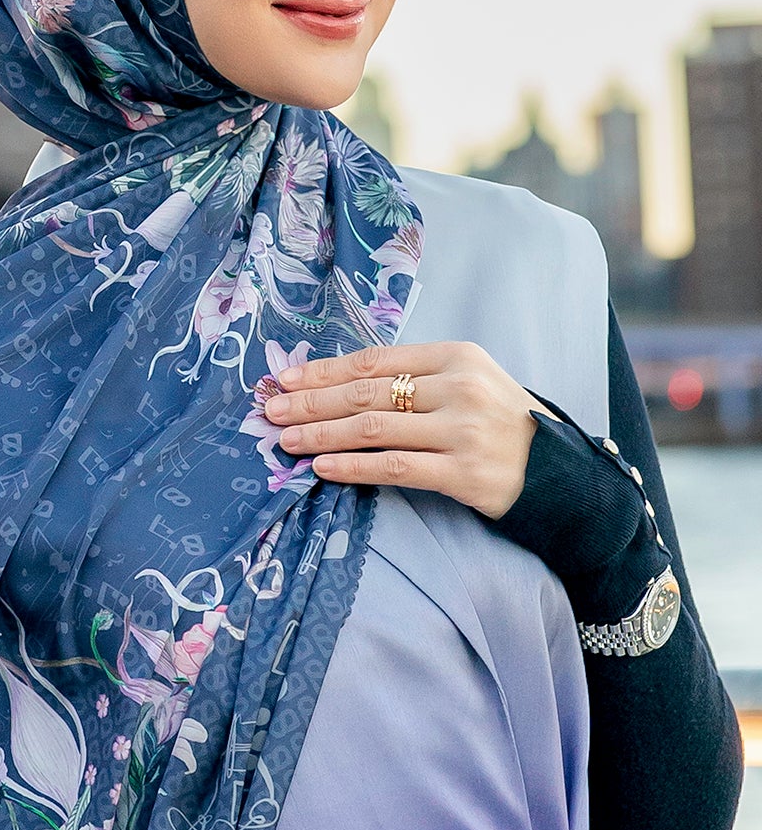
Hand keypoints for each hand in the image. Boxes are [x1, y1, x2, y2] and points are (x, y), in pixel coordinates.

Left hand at [262, 340, 560, 519]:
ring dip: (320, 433)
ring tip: (284, 439)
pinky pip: (394, 468)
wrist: (559, 473)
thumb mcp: (467, 382)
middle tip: (270, 409)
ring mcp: (463, 431)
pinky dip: (352, 466)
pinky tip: (321, 467)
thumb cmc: (501, 423)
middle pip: (367, 393)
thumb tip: (338, 383)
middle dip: (311, 401)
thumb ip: (415, 377)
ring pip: (373, 430)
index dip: (326, 370)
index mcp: (456, 356)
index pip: (376, 361)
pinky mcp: (463, 473)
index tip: (287, 378)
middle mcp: (459, 388)